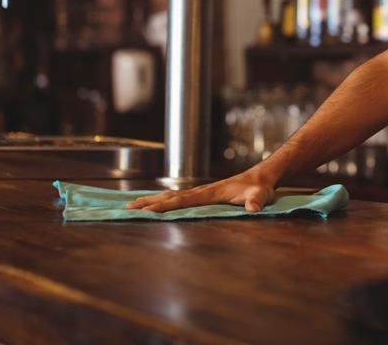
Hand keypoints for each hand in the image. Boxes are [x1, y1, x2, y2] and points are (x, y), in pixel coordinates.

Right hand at [124, 168, 276, 212]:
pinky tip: (152, 202)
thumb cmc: (259, 188)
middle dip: (148, 201)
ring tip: (131, 204)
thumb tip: (253, 207)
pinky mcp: (201, 194)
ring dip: (151, 199)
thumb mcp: (261, 195)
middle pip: (170, 196)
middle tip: (127, 207)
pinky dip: (161, 199)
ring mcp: (200, 191)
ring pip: (170, 194)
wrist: (260, 177)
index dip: (165, 205)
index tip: (147, 210)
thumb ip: (256, 201)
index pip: (183, 200)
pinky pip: (176, 196)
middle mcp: (201, 190)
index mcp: (211, 193)